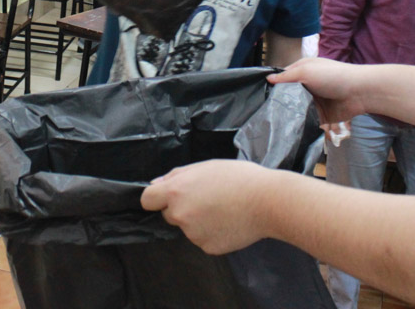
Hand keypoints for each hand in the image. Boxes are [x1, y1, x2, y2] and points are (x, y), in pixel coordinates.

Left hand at [141, 160, 274, 254]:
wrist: (267, 201)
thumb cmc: (238, 177)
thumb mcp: (205, 166)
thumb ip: (177, 175)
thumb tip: (156, 184)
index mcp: (176, 191)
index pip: (147, 199)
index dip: (156, 197)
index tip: (166, 197)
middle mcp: (180, 215)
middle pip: (169, 214)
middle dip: (181, 208)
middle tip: (206, 199)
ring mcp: (193, 234)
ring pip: (188, 227)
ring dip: (198, 221)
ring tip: (223, 209)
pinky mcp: (208, 247)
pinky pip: (203, 239)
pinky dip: (212, 233)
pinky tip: (229, 222)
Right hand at [268, 57, 365, 128]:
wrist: (359, 93)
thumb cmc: (332, 76)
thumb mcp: (306, 70)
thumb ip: (287, 76)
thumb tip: (268, 79)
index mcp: (304, 71)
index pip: (284, 78)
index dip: (274, 85)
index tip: (261, 95)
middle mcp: (307, 86)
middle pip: (289, 96)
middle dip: (281, 103)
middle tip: (265, 113)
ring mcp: (314, 102)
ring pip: (297, 110)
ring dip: (291, 116)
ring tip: (275, 125)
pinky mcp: (321, 117)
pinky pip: (308, 122)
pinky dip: (302, 126)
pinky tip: (291, 131)